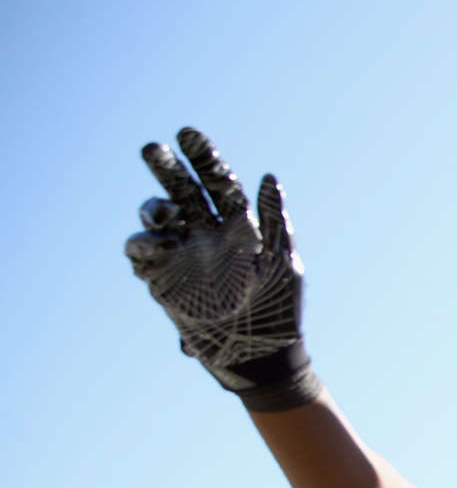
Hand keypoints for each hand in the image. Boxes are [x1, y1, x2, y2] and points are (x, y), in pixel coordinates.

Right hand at [124, 127, 321, 410]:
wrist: (262, 355)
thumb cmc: (280, 308)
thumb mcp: (282, 261)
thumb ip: (274, 220)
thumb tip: (269, 176)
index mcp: (238, 223)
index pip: (216, 181)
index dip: (202, 157)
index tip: (186, 133)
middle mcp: (206, 232)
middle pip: (180, 189)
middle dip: (166, 167)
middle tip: (153, 149)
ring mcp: (182, 253)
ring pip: (157, 217)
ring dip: (154, 208)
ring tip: (165, 215)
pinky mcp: (162, 278)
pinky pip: (143, 253)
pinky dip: (143, 244)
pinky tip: (155, 245)